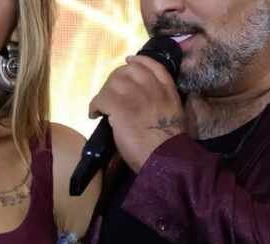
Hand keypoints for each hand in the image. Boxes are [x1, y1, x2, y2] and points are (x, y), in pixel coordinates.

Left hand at [88, 55, 184, 172]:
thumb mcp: (175, 118)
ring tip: (102, 105)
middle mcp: (152, 88)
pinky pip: (101, 98)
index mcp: (168, 92)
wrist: (165, 157)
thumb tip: (146, 108)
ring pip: (113, 82)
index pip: (153, 65)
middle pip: (129, 70)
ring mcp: (135, 95)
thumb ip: (162, 106)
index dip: (139, 61)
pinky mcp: (120, 106)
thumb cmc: (170, 146)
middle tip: (110, 92)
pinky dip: (95, 106)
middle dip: (116, 79)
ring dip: (105, 92)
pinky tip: (95, 114)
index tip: (130, 61)